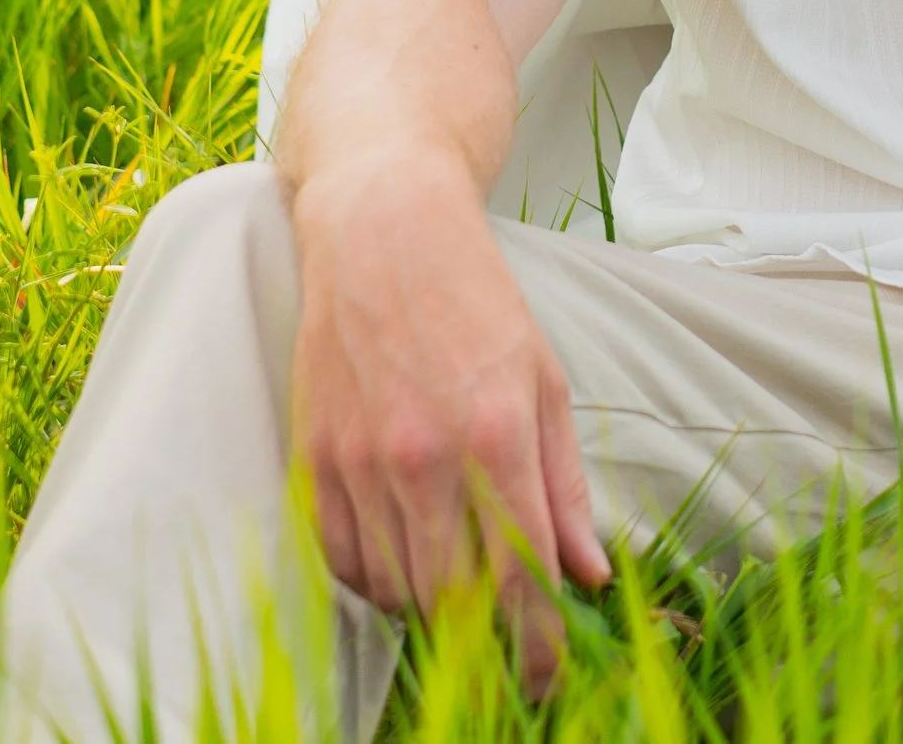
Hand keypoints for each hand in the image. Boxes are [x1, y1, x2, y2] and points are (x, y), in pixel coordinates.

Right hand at [289, 144, 606, 689]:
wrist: (382, 228)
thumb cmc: (475, 298)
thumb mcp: (544, 378)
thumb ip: (564, 483)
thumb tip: (588, 575)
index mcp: (497, 433)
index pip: (524, 577)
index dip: (541, 645)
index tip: (549, 674)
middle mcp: (425, 456)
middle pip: (454, 601)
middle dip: (485, 640)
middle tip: (503, 643)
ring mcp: (361, 459)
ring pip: (395, 590)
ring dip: (429, 610)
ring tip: (454, 590)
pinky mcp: (314, 456)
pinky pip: (342, 562)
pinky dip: (373, 579)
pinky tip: (400, 559)